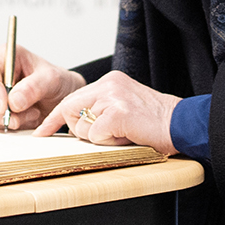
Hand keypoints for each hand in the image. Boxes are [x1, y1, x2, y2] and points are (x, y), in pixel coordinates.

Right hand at [0, 43, 84, 131]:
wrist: (63, 98)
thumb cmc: (57, 81)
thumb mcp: (51, 80)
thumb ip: (33, 88)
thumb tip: (13, 101)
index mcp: (5, 56)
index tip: (4, 107)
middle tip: (17, 120)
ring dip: (8, 119)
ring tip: (33, 114)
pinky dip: (11, 126)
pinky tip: (29, 119)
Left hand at [35, 71, 181, 155]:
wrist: (183, 123)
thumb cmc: (155, 123)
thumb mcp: (124, 108)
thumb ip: (101, 110)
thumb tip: (76, 127)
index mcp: (109, 82)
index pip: (71, 98)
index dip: (54, 119)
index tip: (41, 132)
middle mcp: (108, 85)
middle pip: (68, 110)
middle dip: (76, 129)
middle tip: (102, 135)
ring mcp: (112, 97)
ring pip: (81, 126)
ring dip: (98, 138)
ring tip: (123, 133)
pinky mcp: (117, 112)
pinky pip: (95, 135)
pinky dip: (108, 142)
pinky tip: (126, 136)